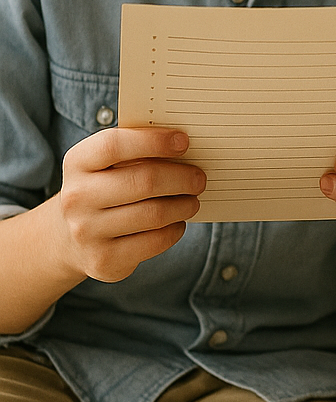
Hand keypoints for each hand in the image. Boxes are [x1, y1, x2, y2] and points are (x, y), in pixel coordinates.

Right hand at [55, 127, 204, 282]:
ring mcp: (87, 232)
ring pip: (154, 214)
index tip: (184, 141)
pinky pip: (155, 241)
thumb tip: (184, 146)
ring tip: (192, 200)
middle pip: (144, 181)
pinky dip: (175, 230)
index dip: (153, 141)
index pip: (114, 145)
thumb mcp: (106, 164)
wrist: (70, 237)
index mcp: (77, 162)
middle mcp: (77, 197)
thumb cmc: (103, 188)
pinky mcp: (104, 260)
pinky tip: (177, 222)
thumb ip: (137, 150)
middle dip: (181, 178)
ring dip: (183, 205)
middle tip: (199, 178)